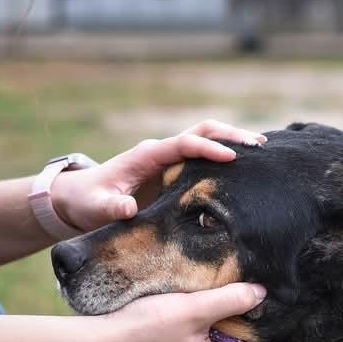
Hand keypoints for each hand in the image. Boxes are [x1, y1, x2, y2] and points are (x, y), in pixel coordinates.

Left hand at [52, 120, 266, 232]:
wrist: (80, 198)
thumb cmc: (89, 201)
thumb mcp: (97, 207)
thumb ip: (113, 208)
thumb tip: (129, 209)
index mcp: (147, 156)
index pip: (183, 144)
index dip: (207, 148)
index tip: (231, 157)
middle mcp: (161, 151)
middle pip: (201, 132)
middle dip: (230, 136)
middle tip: (259, 145)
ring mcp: (169, 158)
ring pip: (205, 139)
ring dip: (232, 141)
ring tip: (262, 150)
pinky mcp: (173, 169)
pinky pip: (202, 156)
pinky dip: (224, 153)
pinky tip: (245, 164)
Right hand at [91, 282, 266, 341]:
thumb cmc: (147, 327)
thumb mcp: (195, 308)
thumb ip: (231, 300)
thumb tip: (261, 294)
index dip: (271, 339)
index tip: (283, 320)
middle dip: (241, 326)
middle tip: (249, 297)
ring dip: (215, 325)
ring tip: (217, 298)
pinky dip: (195, 329)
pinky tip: (188, 309)